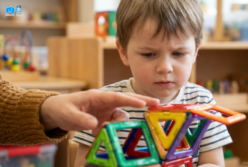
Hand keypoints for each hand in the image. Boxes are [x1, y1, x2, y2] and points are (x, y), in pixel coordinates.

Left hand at [40, 90, 158, 134]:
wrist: (56, 113)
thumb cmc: (62, 108)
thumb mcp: (69, 114)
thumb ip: (82, 119)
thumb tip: (96, 124)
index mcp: (97, 96)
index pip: (117, 97)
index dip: (132, 100)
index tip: (144, 103)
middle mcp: (104, 103)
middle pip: (126, 102)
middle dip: (141, 102)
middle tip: (157, 104)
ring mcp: (104, 112)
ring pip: (120, 117)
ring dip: (117, 124)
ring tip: (100, 129)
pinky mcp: (102, 120)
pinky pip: (112, 126)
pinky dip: (109, 131)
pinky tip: (97, 133)